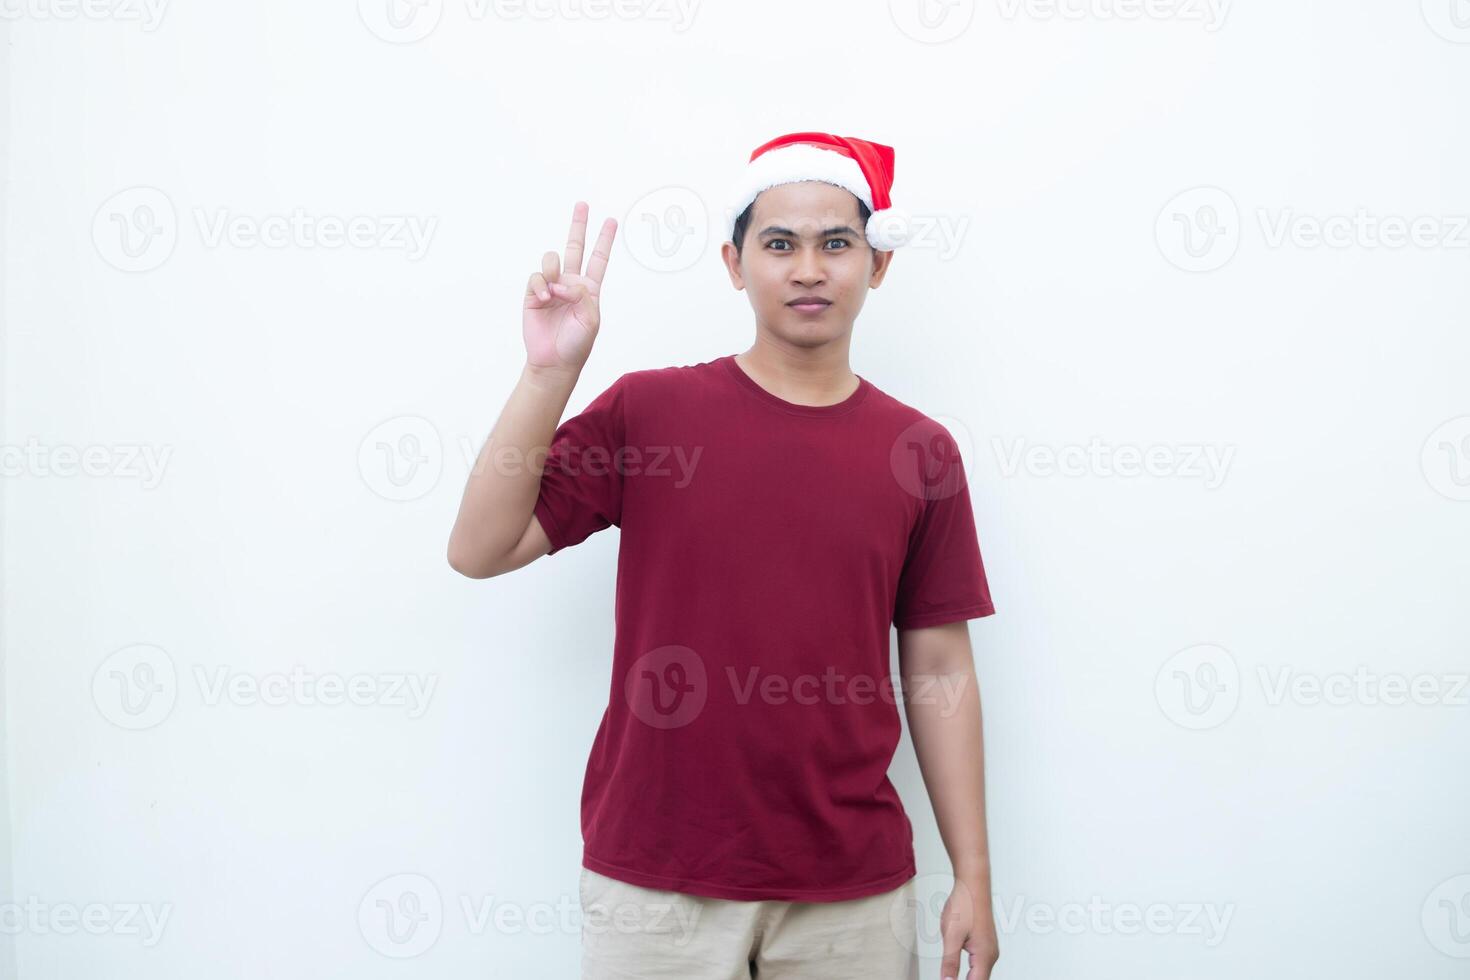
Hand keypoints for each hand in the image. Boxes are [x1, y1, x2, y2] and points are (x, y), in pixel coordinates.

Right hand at [524, 201, 616, 375]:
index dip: (604, 240)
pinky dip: (540, 285)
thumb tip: (564, 281)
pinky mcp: (533, 294)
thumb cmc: (577, 343)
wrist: (554, 361)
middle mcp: (570, 283)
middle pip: (574, 247)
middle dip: (578, 226)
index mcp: (589, 289)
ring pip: (552, 260)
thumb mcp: (591, 320)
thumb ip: (583, 295)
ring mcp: (552, 287)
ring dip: (553, 271)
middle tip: (582, 204)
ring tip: (553, 293)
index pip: (598, 259)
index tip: (611, 221)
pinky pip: (536, 277)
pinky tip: (543, 298)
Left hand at [939, 876, 998, 979]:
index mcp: (984, 956)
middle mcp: (991, 955)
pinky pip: (979, 965)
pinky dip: (970, 972)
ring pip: (979, 975)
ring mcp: (989, 950)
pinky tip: (959, 973)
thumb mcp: (951, 936)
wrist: (973, 885)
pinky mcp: (985, 945)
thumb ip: (950, 962)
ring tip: (950, 978)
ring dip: (968, 979)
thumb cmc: (965, 905)